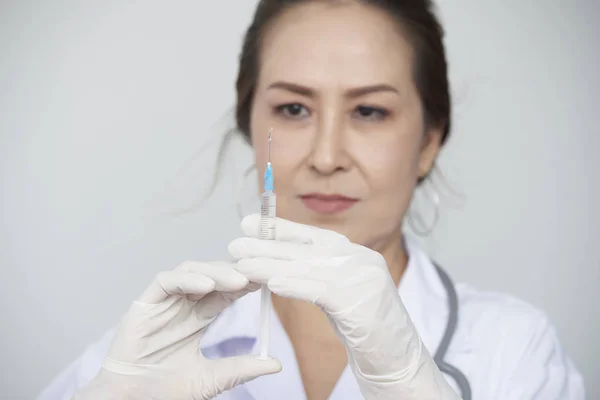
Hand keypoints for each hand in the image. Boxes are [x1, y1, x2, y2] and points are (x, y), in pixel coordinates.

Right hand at [73, 261, 281, 399]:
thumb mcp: (212, 378)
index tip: (268, 281)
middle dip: (235, 272)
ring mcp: (164, 302)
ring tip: (238, 281)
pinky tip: (207, 285)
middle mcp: (182, 304)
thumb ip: (241, 368)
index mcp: (198, 317)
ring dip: (216, 272)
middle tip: (258, 273)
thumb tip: (275, 364)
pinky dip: (187, 279)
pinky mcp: (144, 303)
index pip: (226, 291)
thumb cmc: (166, 390)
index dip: (246, 284)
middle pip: (212, 275)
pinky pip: (166, 281)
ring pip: (191, 271)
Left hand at [229, 214, 459, 399]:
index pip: (314, 236)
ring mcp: (365, 279)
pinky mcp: (363, 302)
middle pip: (307, 249)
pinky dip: (295, 285)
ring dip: (271, 265)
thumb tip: (280, 266)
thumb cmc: (367, 332)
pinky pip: (321, 290)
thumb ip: (319, 275)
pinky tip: (271, 283)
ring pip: (309, 268)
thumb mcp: (343, 295)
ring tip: (241, 264)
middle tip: (236, 243)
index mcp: (358, 255)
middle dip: (268, 245)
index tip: (251, 223)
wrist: (400, 362)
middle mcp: (363, 261)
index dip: (281, 229)